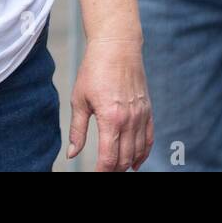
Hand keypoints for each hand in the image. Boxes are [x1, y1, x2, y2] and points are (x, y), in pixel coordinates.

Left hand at [68, 36, 152, 171]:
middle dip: (113, 169)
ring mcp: (141, 116)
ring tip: (116, 168)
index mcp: (110, 119)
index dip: (101, 172)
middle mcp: (129, 120)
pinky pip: (149, 139)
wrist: (117, 47)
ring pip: (138, 151)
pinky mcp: (147, 110)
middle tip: (102, 171)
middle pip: (124, 158)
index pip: (109, 158)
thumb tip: (72, 154)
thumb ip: (77, 130)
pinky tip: (136, 162)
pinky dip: (144, 153)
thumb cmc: (94, 70)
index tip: (94, 175)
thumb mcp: (79, 99)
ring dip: (127, 164)